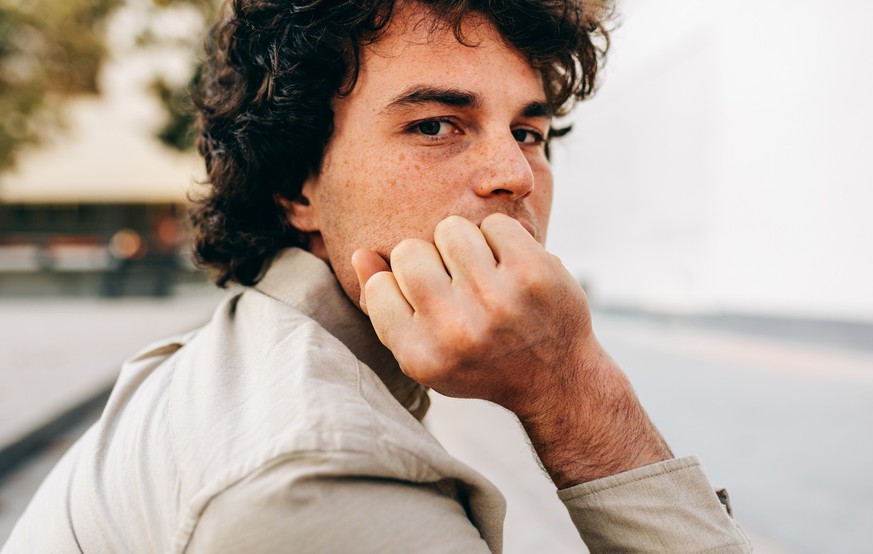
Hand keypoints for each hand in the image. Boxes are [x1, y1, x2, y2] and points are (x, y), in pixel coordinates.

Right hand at [352, 213, 671, 485]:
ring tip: (479, 270)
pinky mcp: (533, 274)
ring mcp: (497, 301)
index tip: (426, 302)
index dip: (398, 285)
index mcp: (421, 356)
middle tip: (453, 282)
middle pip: (408, 252)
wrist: (555, 377)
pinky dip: (499, 239)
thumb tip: (361, 253)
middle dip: (428, 259)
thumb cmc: (478, 360)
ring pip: (449, 229)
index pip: (378, 287)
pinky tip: (507, 266)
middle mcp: (456, 331)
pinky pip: (493, 224)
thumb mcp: (424, 353)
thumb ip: (386, 307)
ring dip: (462, 244)